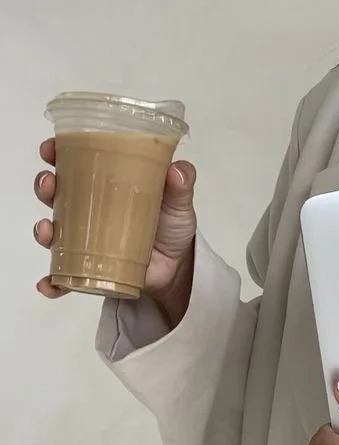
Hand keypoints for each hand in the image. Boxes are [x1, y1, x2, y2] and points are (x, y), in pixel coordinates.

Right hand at [33, 138, 197, 326]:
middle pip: (57, 194)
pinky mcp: (91, 270)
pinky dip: (53, 282)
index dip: (58, 153)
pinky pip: (65, 278)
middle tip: (50, 185)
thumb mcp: (179, 203)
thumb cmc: (172, 228)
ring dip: (43, 231)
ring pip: (55, 233)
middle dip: (45, 187)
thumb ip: (181, 186)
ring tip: (47, 231)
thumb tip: (177, 172)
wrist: (178, 270)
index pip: (75, 163)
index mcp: (106, 185)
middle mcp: (89, 210)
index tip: (50, 149)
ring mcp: (86, 242)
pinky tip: (48, 285)